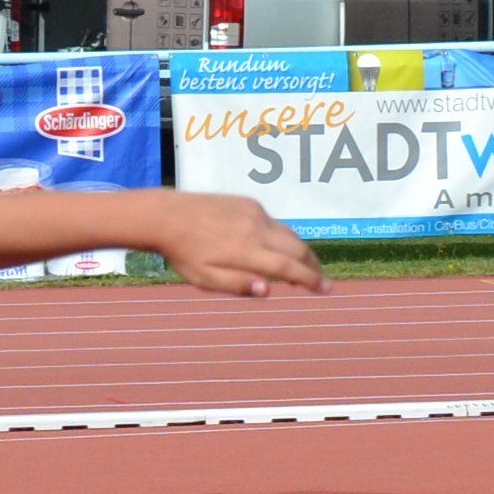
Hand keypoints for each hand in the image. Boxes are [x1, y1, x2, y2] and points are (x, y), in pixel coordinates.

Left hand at [153, 195, 326, 296]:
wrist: (167, 216)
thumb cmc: (184, 254)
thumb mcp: (205, 279)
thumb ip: (237, 285)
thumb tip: (268, 289)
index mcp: (247, 251)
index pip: (290, 267)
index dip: (311, 280)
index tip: (325, 289)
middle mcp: (256, 229)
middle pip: (297, 248)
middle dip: (313, 267)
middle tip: (322, 282)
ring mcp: (254, 213)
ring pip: (289, 234)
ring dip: (301, 252)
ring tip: (307, 268)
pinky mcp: (249, 203)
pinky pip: (274, 222)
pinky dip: (284, 237)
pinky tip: (280, 247)